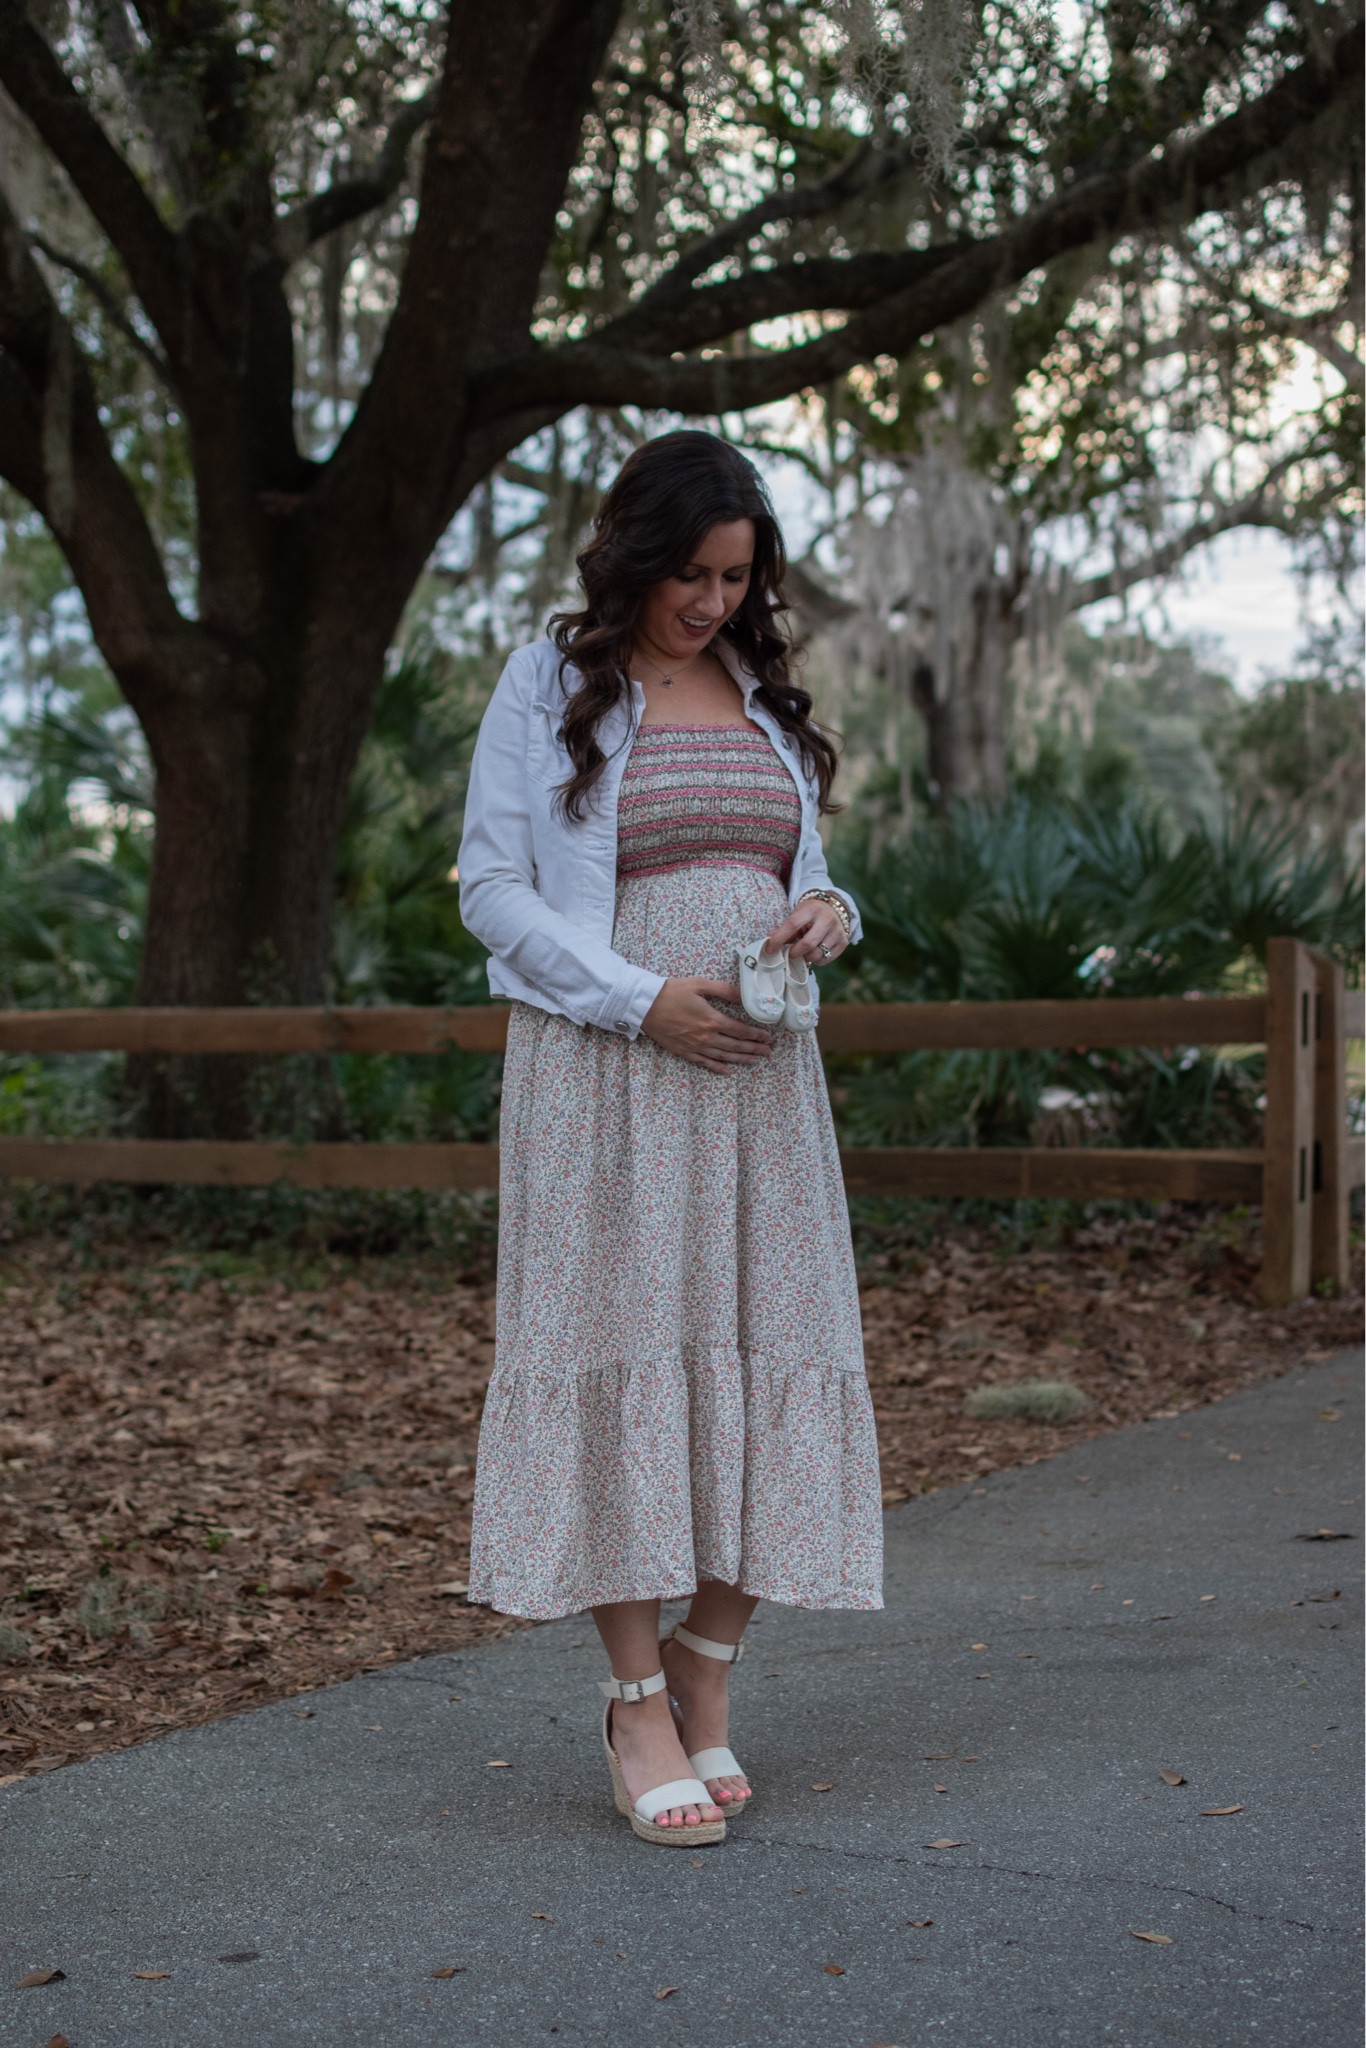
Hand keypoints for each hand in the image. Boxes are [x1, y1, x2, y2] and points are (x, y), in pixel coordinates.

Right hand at [640, 977, 773, 1072]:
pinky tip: (727, 1071)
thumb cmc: (671, 991)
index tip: (768, 1037)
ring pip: (723, 1057)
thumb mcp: (700, 984)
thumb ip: (724, 990)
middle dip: (754, 1049)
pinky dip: (717, 1068)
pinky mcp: (683, 1051)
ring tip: (755, 1061)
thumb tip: (744, 995)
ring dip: (741, 1060)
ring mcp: (695, 1047)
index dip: (757, 1035)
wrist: (644, 1004)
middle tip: (768, 1051)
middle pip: (736, 1046)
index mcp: (712, 1020)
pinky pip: (704, 1063)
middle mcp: (706, 1037)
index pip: (741, 1031)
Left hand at [764, 897, 847, 964]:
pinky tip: (814, 952)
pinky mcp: (843, 942)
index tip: (770, 949)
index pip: (793, 925)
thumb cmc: (810, 914)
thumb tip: (770, 942)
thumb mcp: (797, 915)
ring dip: (805, 957)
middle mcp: (827, 919)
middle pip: (808, 943)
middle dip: (794, 952)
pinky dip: (817, 960)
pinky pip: (826, 959)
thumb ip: (784, 928)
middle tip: (789, 954)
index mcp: (811, 910)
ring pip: (817, 954)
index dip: (779, 939)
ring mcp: (837, 931)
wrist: (834, 909)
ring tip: (802, 952)